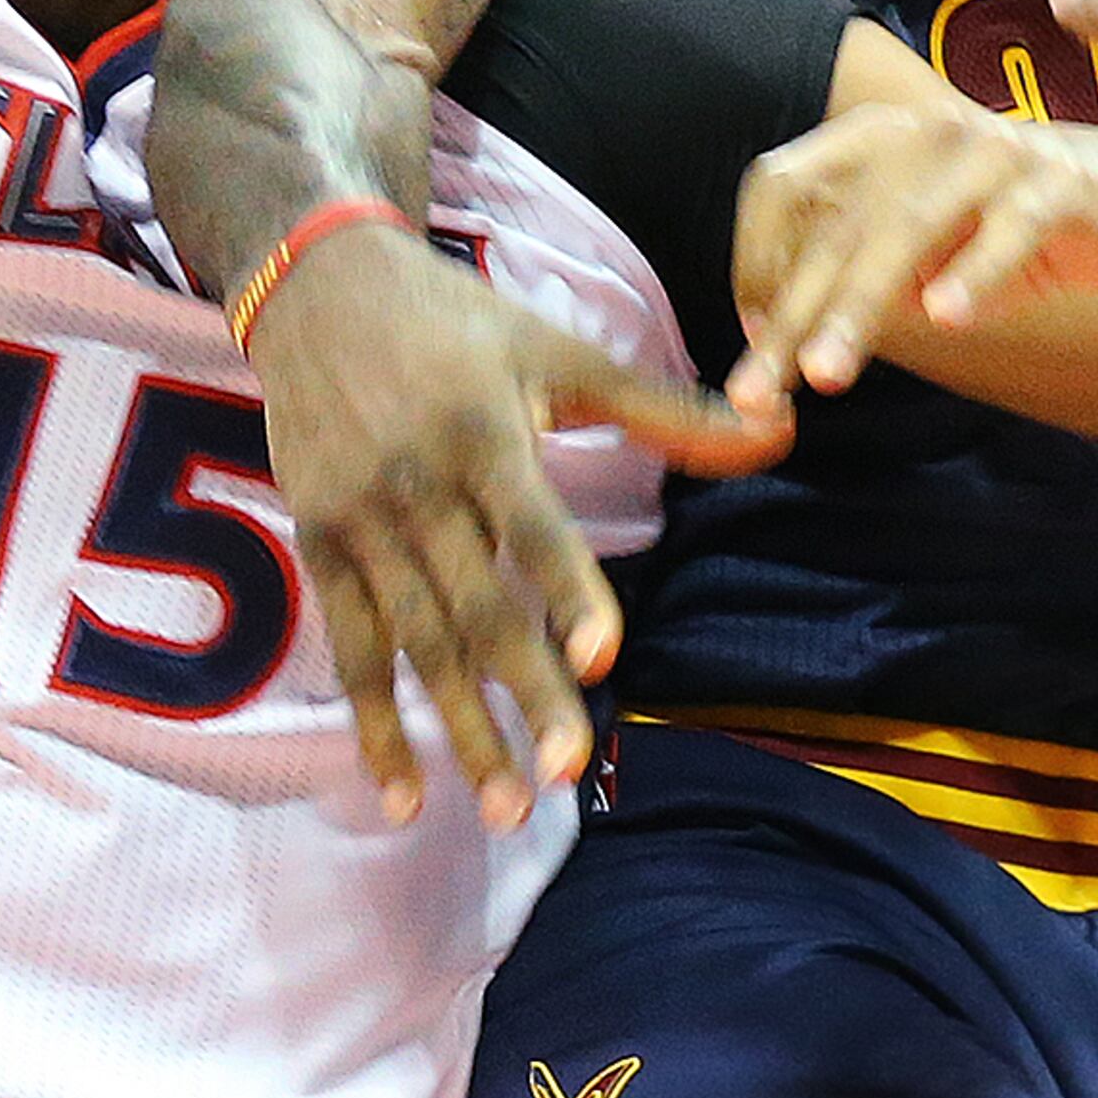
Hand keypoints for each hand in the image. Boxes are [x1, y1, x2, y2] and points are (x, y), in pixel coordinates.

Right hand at [246, 224, 785, 831]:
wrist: (318, 287)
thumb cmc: (460, 321)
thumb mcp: (560, 351)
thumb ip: (668, 409)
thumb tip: (780, 429)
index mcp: (484, 432)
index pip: (534, 524)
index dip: (567, 591)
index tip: (599, 660)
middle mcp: (419, 484)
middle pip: (478, 606)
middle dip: (524, 695)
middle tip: (570, 775)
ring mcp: (362, 520)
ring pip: (417, 643)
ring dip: (459, 732)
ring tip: (506, 809)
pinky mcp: (319, 544)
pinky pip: (351, 648)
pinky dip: (374, 725)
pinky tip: (401, 796)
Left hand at [726, 99, 1097, 413]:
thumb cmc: (1011, 228)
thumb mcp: (926, 249)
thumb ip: (859, 276)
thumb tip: (773, 337)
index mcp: (879, 137)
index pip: (785, 186)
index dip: (754, 260)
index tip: (751, 335)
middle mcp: (926, 131)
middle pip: (837, 223)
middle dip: (794, 312)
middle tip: (758, 389)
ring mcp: (994, 152)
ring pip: (908, 228)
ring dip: (860, 305)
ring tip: (826, 373)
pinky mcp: (1059, 183)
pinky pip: (1008, 231)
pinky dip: (974, 274)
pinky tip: (946, 319)